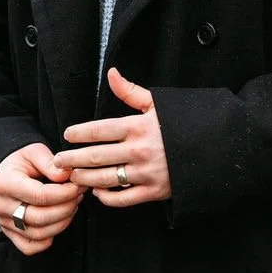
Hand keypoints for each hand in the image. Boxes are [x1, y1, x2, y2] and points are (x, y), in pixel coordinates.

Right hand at [0, 143, 84, 255]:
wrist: (5, 172)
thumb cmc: (22, 161)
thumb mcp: (34, 151)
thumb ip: (50, 163)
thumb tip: (67, 176)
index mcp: (5, 182)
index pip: (39, 195)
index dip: (63, 193)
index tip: (78, 185)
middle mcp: (1, 206)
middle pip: (39, 218)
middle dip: (66, 208)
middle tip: (79, 195)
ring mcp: (4, 223)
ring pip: (38, 234)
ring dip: (62, 222)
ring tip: (73, 205)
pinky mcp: (10, 235)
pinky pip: (30, 247)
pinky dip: (49, 238)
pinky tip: (59, 221)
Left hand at [53, 68, 170, 207]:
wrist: (213, 148)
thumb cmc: (181, 122)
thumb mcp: (157, 103)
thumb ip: (130, 91)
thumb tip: (111, 73)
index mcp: (137, 126)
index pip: (100, 130)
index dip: (80, 133)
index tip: (67, 135)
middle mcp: (138, 150)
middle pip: (97, 156)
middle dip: (74, 159)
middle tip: (58, 161)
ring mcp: (145, 173)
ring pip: (106, 178)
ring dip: (86, 178)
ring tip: (71, 176)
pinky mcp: (154, 192)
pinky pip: (124, 198)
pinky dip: (107, 198)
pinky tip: (97, 193)